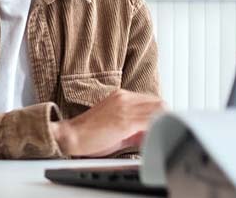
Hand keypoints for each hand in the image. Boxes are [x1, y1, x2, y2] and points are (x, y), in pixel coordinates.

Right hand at [49, 89, 164, 156]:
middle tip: (164, 131)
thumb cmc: (88, 133)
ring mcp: (125, 108)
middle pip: (159, 103)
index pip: (152, 100)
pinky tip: (156, 138)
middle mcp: (124, 98)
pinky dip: (157, 129)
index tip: (163, 125)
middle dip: (165, 118)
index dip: (160, 114)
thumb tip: (148, 133)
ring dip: (163, 123)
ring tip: (161, 135)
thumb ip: (133, 127)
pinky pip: (151, 122)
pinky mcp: (125, 121)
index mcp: (120, 96)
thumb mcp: (115, 125)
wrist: (70, 136)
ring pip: (158, 110)